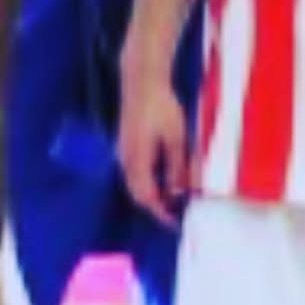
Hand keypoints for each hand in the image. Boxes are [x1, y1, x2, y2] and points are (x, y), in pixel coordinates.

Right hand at [118, 71, 188, 228]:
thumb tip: (181, 191)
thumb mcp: (177, 138)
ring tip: (175, 195)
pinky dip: (148, 180)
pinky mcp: (125, 146)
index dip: (161, 212)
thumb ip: (178, 167)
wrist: (142, 81)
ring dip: (153, 193)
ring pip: (136, 183)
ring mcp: (122, 153)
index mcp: (137, 160)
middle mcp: (125, 160)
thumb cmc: (162, 106)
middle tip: (177, 210)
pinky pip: (135, 172)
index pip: (146, 197)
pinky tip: (165, 176)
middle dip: (157, 206)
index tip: (175, 222)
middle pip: (138, 194)